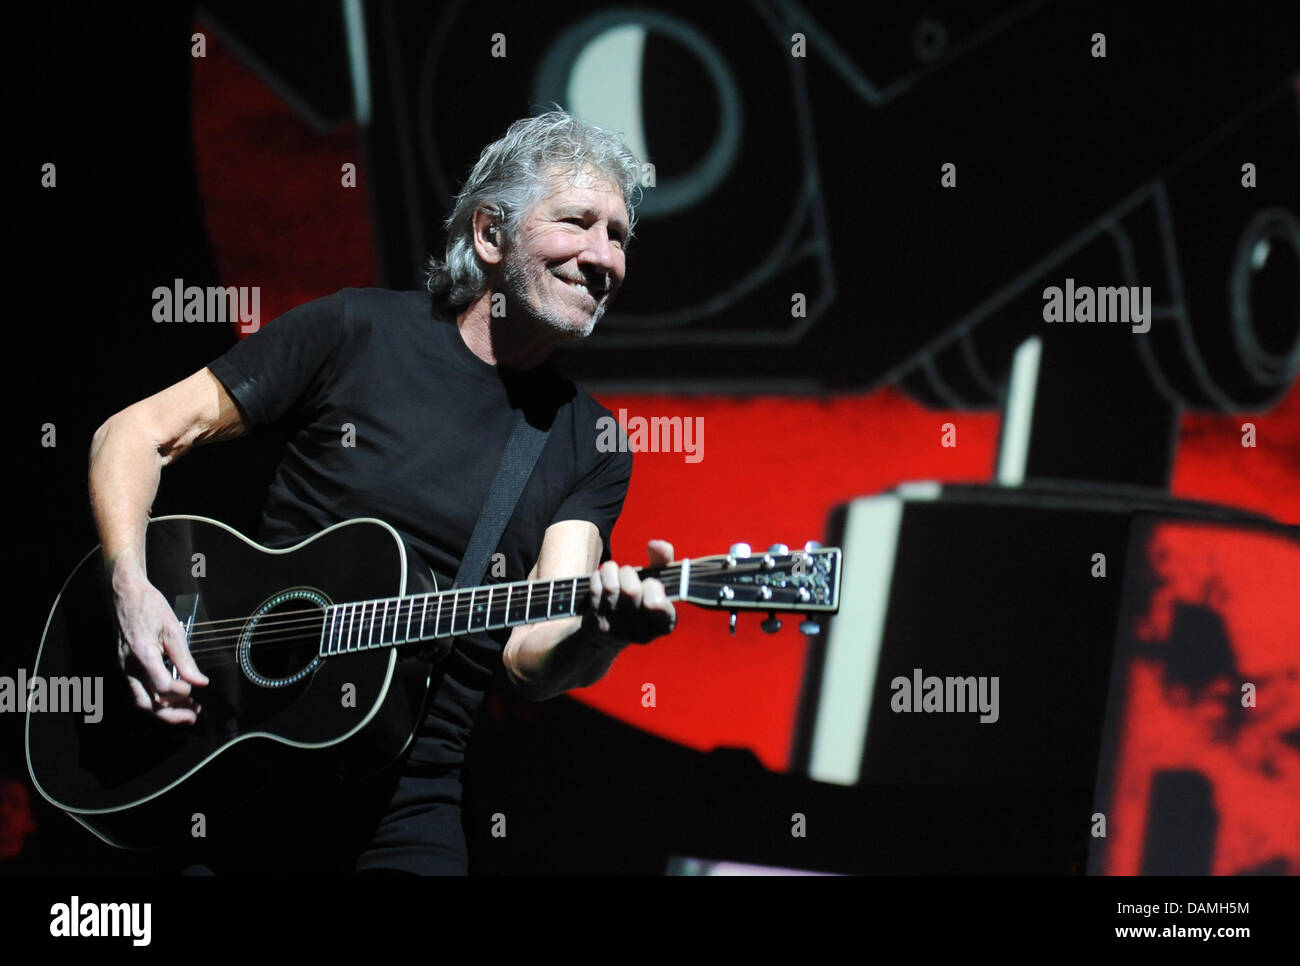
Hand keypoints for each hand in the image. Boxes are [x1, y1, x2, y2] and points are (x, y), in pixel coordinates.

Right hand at [111, 563, 208, 723]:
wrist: (125, 596)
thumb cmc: (150, 608)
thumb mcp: (173, 630)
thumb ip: (185, 659)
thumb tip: (199, 682)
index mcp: (142, 656)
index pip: (162, 687)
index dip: (181, 693)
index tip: (197, 691)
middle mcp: (129, 667)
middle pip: (148, 704)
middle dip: (172, 715)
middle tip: (194, 716)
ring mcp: (124, 670)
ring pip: (141, 702)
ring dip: (164, 711)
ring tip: (187, 711)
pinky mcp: (125, 669)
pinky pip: (138, 693)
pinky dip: (155, 702)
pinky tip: (172, 701)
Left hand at [582, 539, 676, 645]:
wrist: (612, 627)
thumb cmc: (639, 597)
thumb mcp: (655, 579)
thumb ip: (663, 560)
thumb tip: (656, 544)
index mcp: (664, 623)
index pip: (656, 603)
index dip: (652, 585)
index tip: (649, 583)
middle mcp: (643, 634)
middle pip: (631, 591)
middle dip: (629, 574)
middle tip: (628, 575)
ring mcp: (619, 632)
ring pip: (611, 588)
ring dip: (612, 571)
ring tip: (614, 572)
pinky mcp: (599, 626)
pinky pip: (596, 590)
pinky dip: (599, 577)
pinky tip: (603, 579)